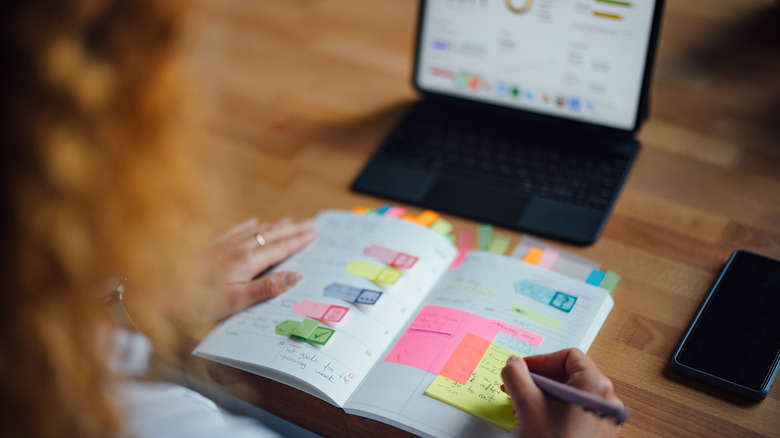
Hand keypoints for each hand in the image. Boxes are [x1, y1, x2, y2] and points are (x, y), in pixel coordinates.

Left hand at [195, 216, 316, 321]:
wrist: (157, 289)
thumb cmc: (195, 301)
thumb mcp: (234, 301)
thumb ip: (266, 288)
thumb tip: (295, 276)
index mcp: (247, 261)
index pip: (280, 249)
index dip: (299, 241)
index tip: (314, 233)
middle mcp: (237, 248)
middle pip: (272, 236)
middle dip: (293, 230)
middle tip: (311, 224)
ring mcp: (223, 245)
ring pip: (255, 231)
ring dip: (275, 226)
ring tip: (289, 220)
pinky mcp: (209, 246)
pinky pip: (235, 230)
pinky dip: (248, 225)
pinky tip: (252, 220)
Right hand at [501, 349, 622, 437]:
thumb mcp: (526, 404)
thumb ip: (517, 376)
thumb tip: (513, 364)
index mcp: (596, 387)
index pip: (568, 356)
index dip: (540, 360)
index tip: (521, 370)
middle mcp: (607, 402)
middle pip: (570, 375)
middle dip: (539, 379)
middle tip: (517, 386)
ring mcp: (605, 420)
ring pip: (571, 395)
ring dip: (544, 395)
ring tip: (523, 406)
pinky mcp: (598, 436)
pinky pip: (576, 412)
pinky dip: (555, 410)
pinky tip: (536, 421)